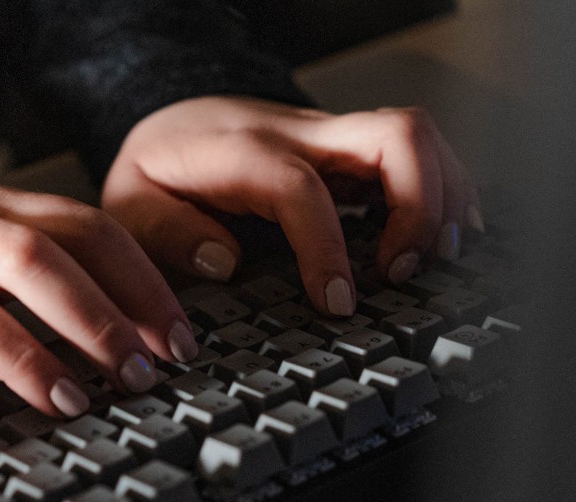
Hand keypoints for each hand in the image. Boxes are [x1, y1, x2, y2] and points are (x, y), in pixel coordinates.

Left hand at [102, 96, 481, 315]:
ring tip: (437, 259)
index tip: (336, 302)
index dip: (327, 247)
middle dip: (419, 207)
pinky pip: (414, 153)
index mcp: (241, 152)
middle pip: (391, 136)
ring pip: (415, 137)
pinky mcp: (348, 152)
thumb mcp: (131, 207)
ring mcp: (330, 138)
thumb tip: (225, 262)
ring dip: (443, 197)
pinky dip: (442, 190)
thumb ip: (168, 234)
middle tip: (405, 272)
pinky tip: (444, 234)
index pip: (301, 188)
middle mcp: (297, 136)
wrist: (172, 124)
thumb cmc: (156, 171)